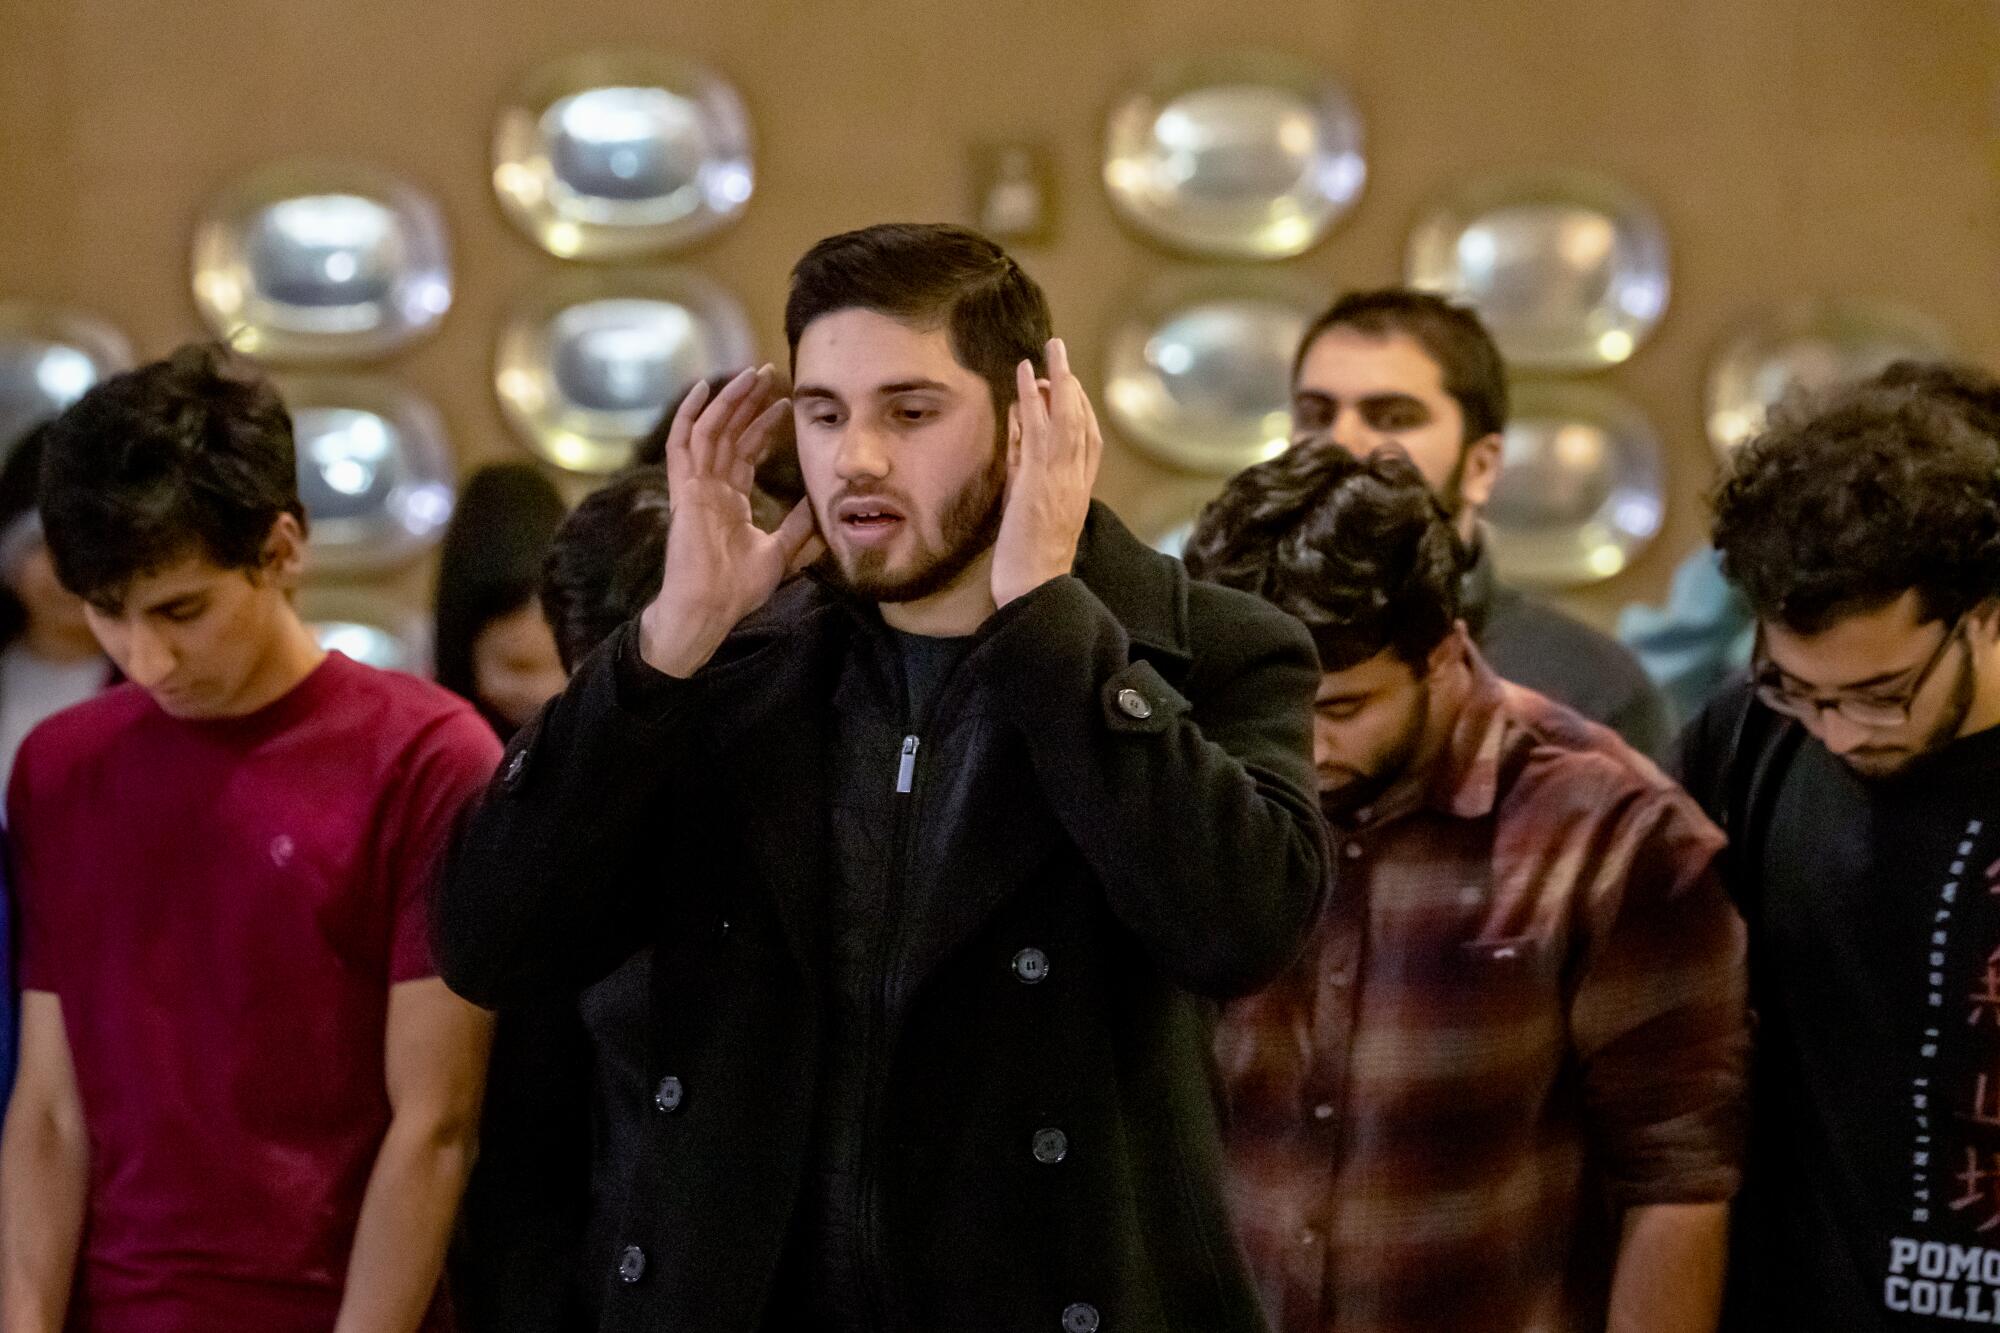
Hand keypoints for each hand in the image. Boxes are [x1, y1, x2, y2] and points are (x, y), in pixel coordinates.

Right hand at [639, 366, 824, 676]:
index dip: (762, 425)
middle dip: (748, 402)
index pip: (744, 451)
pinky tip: (704, 388)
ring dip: (728, 400)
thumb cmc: (738, 589)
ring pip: (709, 430)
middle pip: (728, 433)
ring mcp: (694, 487)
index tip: (785, 403)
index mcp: (728, 500)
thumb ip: (798, 526)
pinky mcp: (683, 491)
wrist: (709, 609)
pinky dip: (690, 415)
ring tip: (750, 374)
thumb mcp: (780, 551)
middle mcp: (710, 487)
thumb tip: (823, 502)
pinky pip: (682, 445)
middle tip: (769, 373)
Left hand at [991, 337, 1101, 607]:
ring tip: (1050, 347)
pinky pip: (1041, 431)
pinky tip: (1027, 376)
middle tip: (1059, 351)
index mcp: (1079, 490)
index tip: (1068, 384)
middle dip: (1072, 383)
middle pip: (1081, 421)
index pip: (1088, 441)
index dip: (1080, 408)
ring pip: (1066, 419)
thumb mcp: (1030, 510)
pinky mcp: (1040, 480)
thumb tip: (1020, 432)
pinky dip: (1035, 400)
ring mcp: (1060, 478)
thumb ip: (1026, 471)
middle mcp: (1076, 480)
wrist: (1034, 589)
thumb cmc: (1031, 561)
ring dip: (1057, 378)